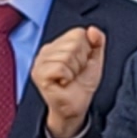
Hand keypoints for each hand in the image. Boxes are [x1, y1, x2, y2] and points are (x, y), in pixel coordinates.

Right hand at [32, 23, 106, 137]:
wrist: (75, 107)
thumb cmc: (81, 85)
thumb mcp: (94, 60)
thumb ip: (97, 42)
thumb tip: (92, 30)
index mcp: (58, 44)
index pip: (78, 33)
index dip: (86, 50)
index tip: (81, 64)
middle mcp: (46, 50)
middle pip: (74, 44)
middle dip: (80, 61)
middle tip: (75, 73)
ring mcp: (40, 62)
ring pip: (67, 56)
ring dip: (74, 71)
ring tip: (69, 78)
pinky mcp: (39, 74)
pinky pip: (60, 67)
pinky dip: (67, 77)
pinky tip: (63, 83)